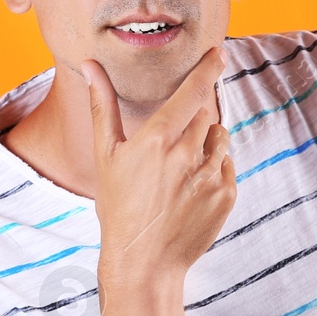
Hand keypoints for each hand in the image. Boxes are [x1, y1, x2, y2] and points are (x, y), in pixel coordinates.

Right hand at [82, 48, 235, 281]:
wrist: (143, 262)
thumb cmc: (118, 207)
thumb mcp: (106, 155)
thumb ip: (102, 105)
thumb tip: (89, 65)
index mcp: (158, 139)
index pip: (193, 90)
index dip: (208, 68)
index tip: (218, 53)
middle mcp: (188, 154)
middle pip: (205, 113)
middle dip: (194, 118)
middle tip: (172, 142)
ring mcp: (210, 176)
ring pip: (219, 138)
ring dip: (205, 142)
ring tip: (178, 170)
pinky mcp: (226, 195)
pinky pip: (227, 166)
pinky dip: (213, 169)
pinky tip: (189, 190)